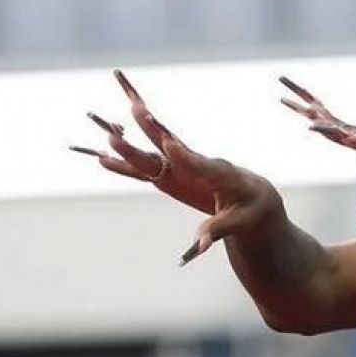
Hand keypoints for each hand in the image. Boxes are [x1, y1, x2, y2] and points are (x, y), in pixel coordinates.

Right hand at [70, 70, 285, 264]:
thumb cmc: (251, 209)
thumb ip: (218, 230)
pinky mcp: (173, 176)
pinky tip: (102, 159)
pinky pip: (146, 170)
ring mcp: (183, 168)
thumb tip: (198, 246)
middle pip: (173, 146)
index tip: (170, 144)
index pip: (202, 164)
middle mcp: (199, 164)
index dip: (185, 156)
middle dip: (154, 130)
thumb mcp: (241, 222)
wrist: (253, 196)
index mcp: (221, 173)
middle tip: (136, 110)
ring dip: (135, 140)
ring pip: (155, 151)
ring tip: (109, 131)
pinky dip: (126, 165)